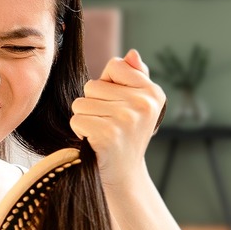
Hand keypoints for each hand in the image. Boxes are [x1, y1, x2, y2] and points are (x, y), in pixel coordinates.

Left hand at [70, 49, 165, 186]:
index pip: (115, 65)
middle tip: (109, 124)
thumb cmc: (126, 135)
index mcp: (153, 92)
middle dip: (94, 104)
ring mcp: (127, 119)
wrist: (124, 175)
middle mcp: (144, 104)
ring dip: (86, 119)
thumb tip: (131, 54)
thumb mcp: (138, 105)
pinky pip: (77, 120)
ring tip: (102, 133)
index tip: (119, 106)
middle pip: (93, 85)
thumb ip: (135, 77)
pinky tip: (95, 142)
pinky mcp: (109, 134)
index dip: (109, 85)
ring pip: (82, 103)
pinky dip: (80, 132)